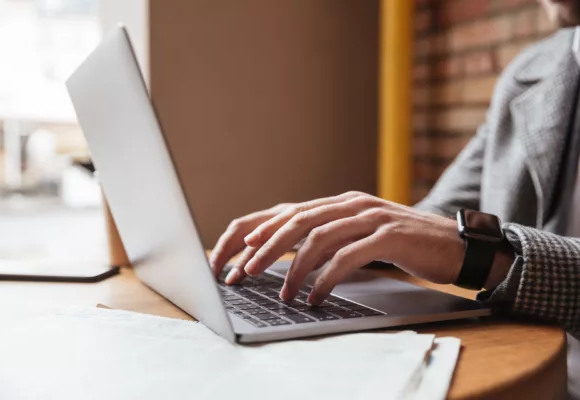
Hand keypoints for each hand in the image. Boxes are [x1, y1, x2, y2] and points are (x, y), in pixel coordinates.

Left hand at [225, 191, 465, 303]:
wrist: (453, 243)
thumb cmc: (402, 243)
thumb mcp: (357, 236)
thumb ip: (327, 240)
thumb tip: (287, 254)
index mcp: (337, 204)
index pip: (286, 212)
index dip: (256, 230)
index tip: (231, 254)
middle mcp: (349, 204)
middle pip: (295, 220)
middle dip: (264, 248)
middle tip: (243, 273)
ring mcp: (369, 216)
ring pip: (318, 236)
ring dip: (294, 267)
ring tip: (282, 294)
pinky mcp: (388, 234)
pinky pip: (349, 255)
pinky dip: (327, 277)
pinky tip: (315, 296)